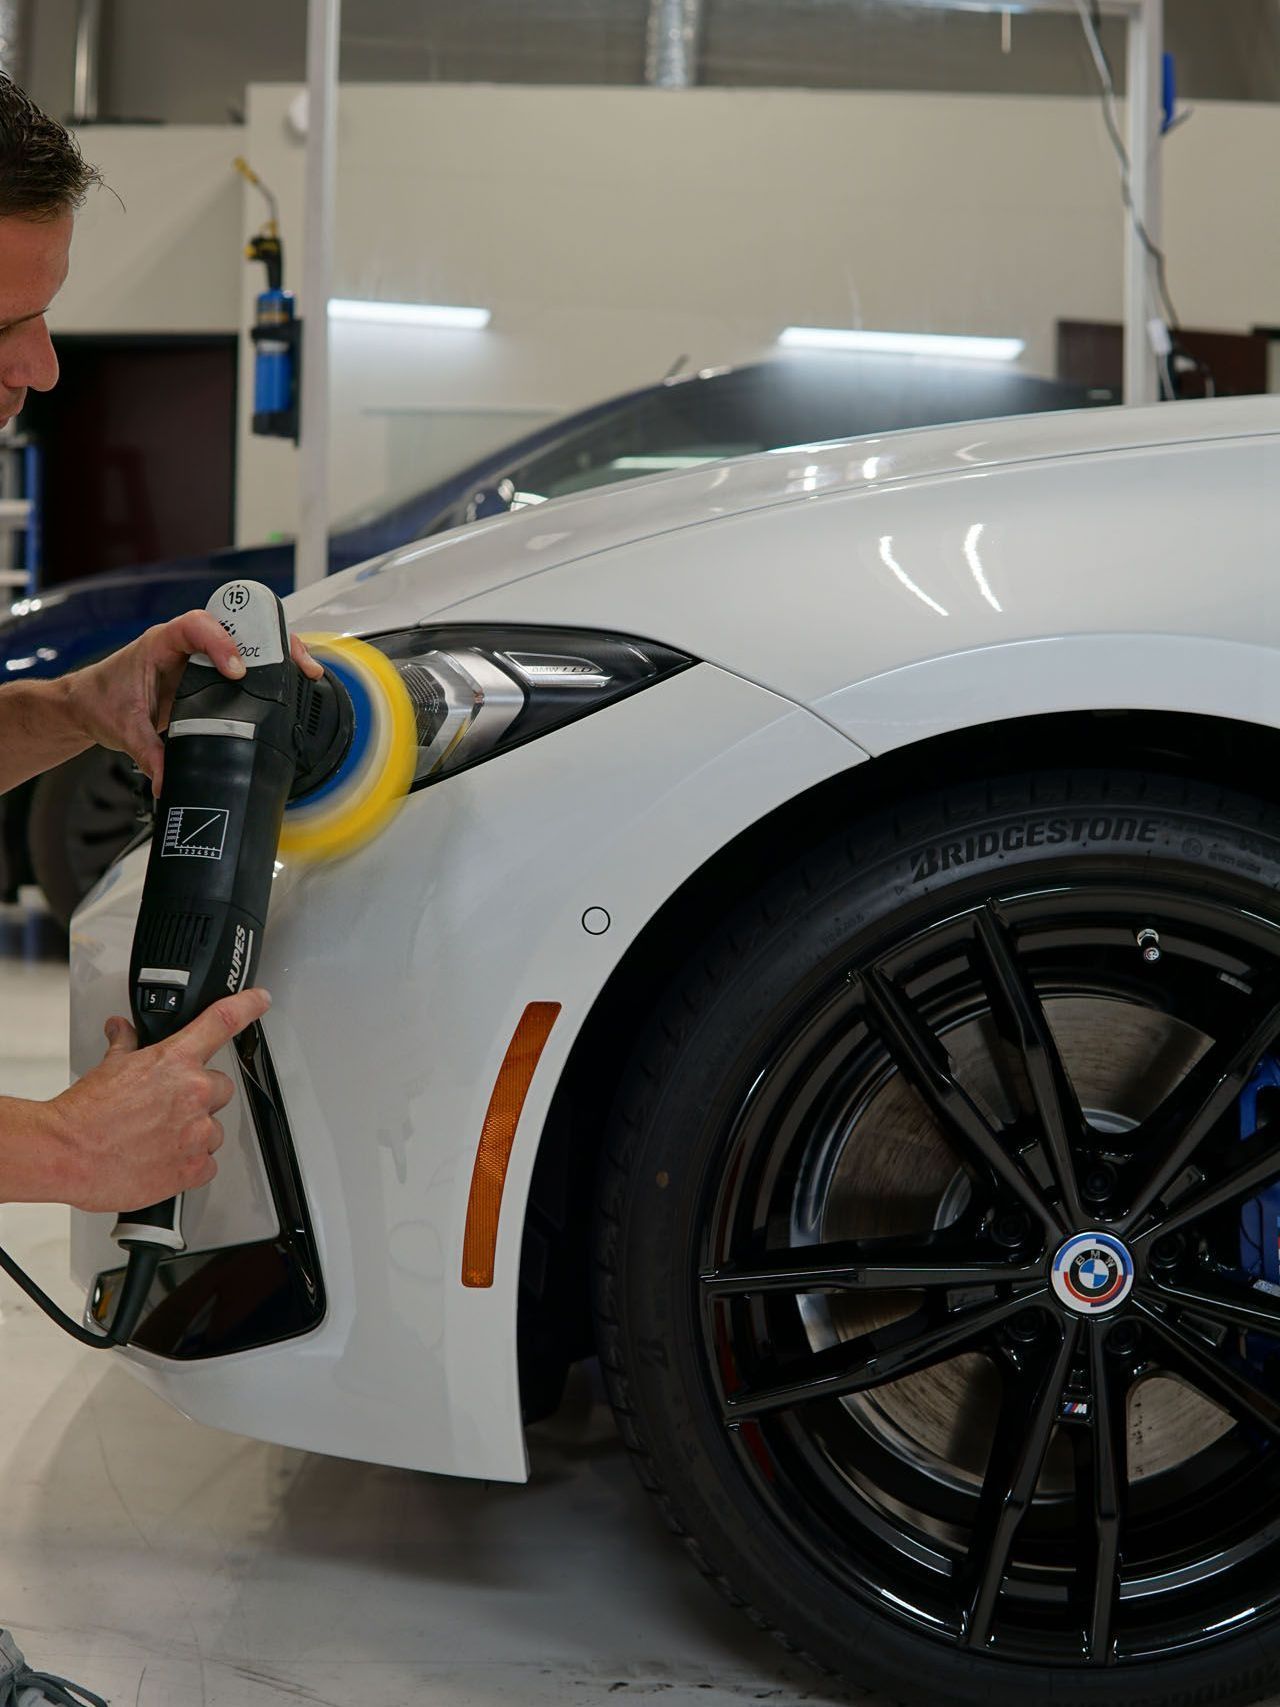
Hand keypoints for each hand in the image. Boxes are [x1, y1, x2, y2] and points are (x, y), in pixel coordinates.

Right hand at [38, 987, 271, 1211]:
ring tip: (157, 1138)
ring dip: (194, 1132)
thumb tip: (124, 1029)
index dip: (248, 1006)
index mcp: (176, 1062)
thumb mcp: (108, 1067)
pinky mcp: (193, 1168)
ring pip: (214, 1129)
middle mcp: (194, 1093)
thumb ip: (126, 1044)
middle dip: (199, 1097)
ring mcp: (197, 1132)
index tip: (260, 1000)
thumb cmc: (84, 1114)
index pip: (222, 1021)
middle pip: (221, 1088)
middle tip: (166, 1108)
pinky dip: (190, 1163)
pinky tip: (163, 1160)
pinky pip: (207, 1164)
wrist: (65, 1154)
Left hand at [63, 612, 322, 794]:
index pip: (197, 626)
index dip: (221, 642)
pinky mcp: (209, 674)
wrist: (89, 704)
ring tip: (305, 671)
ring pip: (247, 640)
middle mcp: (186, 644)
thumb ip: (148, 755)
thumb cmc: (101, 700)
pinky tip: (290, 684)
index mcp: (161, 643)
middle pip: (237, 624)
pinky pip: (244, 662)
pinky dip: (269, 670)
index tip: (236, 671)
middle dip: (271, 639)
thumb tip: (168, 781)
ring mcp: (201, 657)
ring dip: (278, 652)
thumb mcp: (123, 729)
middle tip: (296, 663)